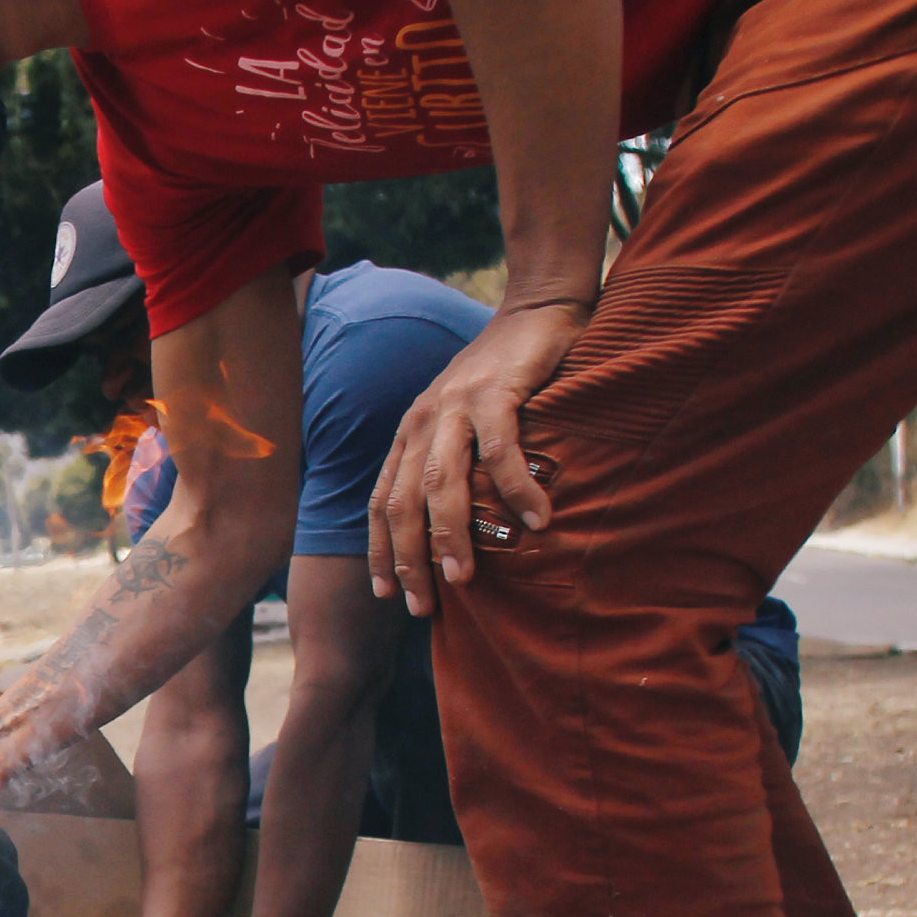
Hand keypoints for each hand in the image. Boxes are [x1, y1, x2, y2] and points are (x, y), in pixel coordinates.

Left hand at [366, 301, 583, 614]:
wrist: (535, 311)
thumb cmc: (503, 378)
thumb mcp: (463, 422)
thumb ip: (455, 464)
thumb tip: (459, 530)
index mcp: (411, 435)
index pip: (381, 501)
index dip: (380, 550)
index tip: (385, 594)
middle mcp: (423, 422)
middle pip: (402, 501)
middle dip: (407, 558)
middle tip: (422, 606)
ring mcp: (456, 406)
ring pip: (440, 481)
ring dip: (449, 533)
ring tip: (462, 577)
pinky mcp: (496, 391)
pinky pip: (500, 449)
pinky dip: (515, 488)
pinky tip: (535, 522)